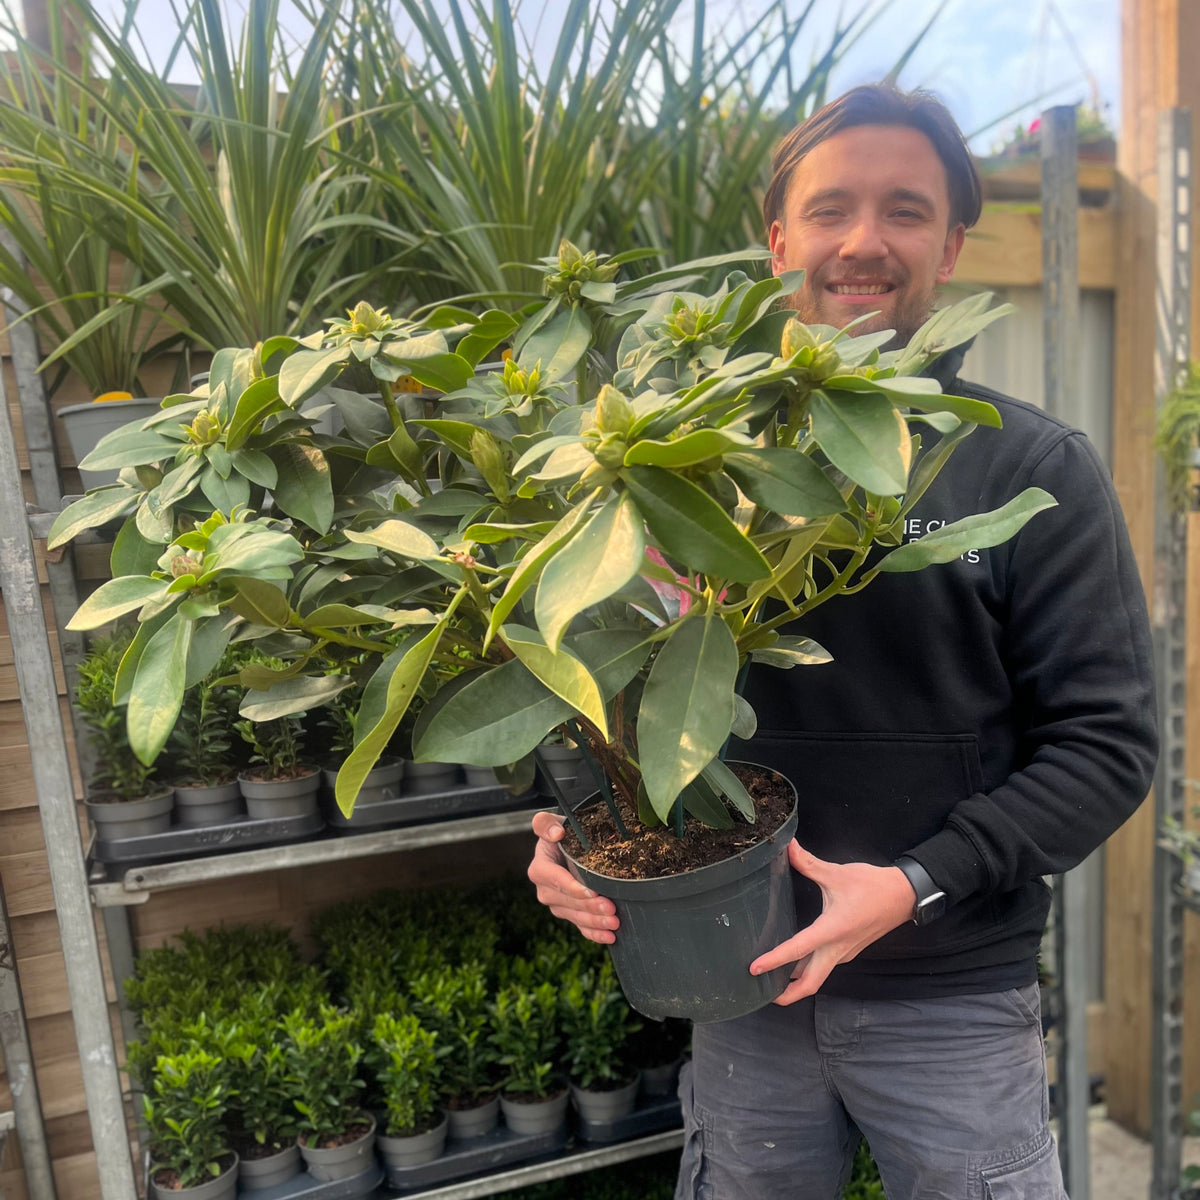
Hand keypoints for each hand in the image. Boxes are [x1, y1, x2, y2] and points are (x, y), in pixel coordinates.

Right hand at [526, 811, 619, 943]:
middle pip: (569, 902)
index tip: (593, 892)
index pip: (556, 881)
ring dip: (596, 922)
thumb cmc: (563, 833)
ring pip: (576, 917)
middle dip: (590, 908)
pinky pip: (580, 927)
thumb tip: (557, 833)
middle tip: (611, 909)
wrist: (568, 846)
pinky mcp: (568, 914)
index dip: (574, 888)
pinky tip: (610, 938)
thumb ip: (546, 824)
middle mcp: (545, 890)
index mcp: (540, 869)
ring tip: (615, 923)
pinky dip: (595, 934)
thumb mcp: (552, 823)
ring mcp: (556, 905)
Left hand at [749, 840, 916, 1004]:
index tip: (755, 968)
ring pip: (817, 976)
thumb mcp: (837, 873)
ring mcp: (844, 952)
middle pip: (810, 983)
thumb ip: (809, 863)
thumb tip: (788, 847)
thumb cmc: (872, 885)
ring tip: (770, 978)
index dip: (775, 960)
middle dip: (786, 993)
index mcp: (833, 930)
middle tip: (761, 990)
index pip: (799, 950)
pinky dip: (807, 970)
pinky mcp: (848, 950)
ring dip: (795, 983)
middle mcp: (837, 948)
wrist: (904, 896)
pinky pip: (824, 966)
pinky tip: (794, 961)